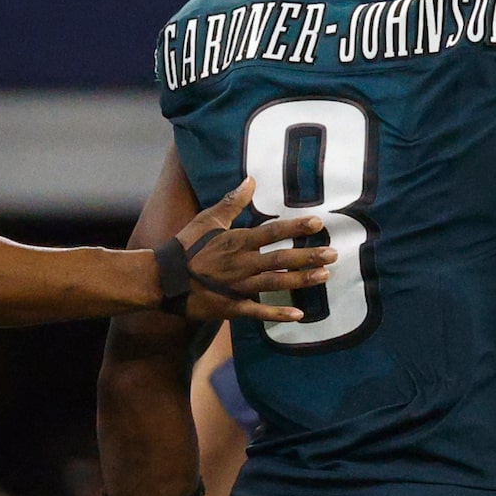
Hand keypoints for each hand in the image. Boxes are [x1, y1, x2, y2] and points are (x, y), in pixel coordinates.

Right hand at [165, 180, 331, 322]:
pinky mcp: (231, 306)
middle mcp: (241, 264)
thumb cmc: (186, 247)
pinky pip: (257, 312)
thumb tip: (251, 179)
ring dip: (301, 280)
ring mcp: (237, 286)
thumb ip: (232, 202)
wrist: (161, 279)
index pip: (271, 232)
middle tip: (334, 253)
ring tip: (325, 276)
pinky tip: (300, 316)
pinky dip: (277, 314)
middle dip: (308, 256)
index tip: (318, 223)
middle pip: (280, 259)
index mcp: (236, 242)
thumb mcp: (207, 220)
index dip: (295, 228)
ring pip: (275, 283)